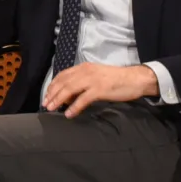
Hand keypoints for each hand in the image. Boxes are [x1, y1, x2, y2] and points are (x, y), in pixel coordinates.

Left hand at [42, 63, 158, 117]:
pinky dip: (74, 107)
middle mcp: (86, 71)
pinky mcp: (100, 90)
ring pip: (69, 89)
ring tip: (52, 109)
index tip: (47, 95)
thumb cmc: (116, 79)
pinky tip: (68, 114)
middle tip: (45, 104)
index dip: (53, 86)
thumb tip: (68, 95)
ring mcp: (93, 80)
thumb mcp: (96, 76)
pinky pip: (83, 99)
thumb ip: (82, 82)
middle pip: (63, 82)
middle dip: (52, 94)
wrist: (135, 79)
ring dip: (58, 100)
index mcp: (84, 67)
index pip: (63, 75)